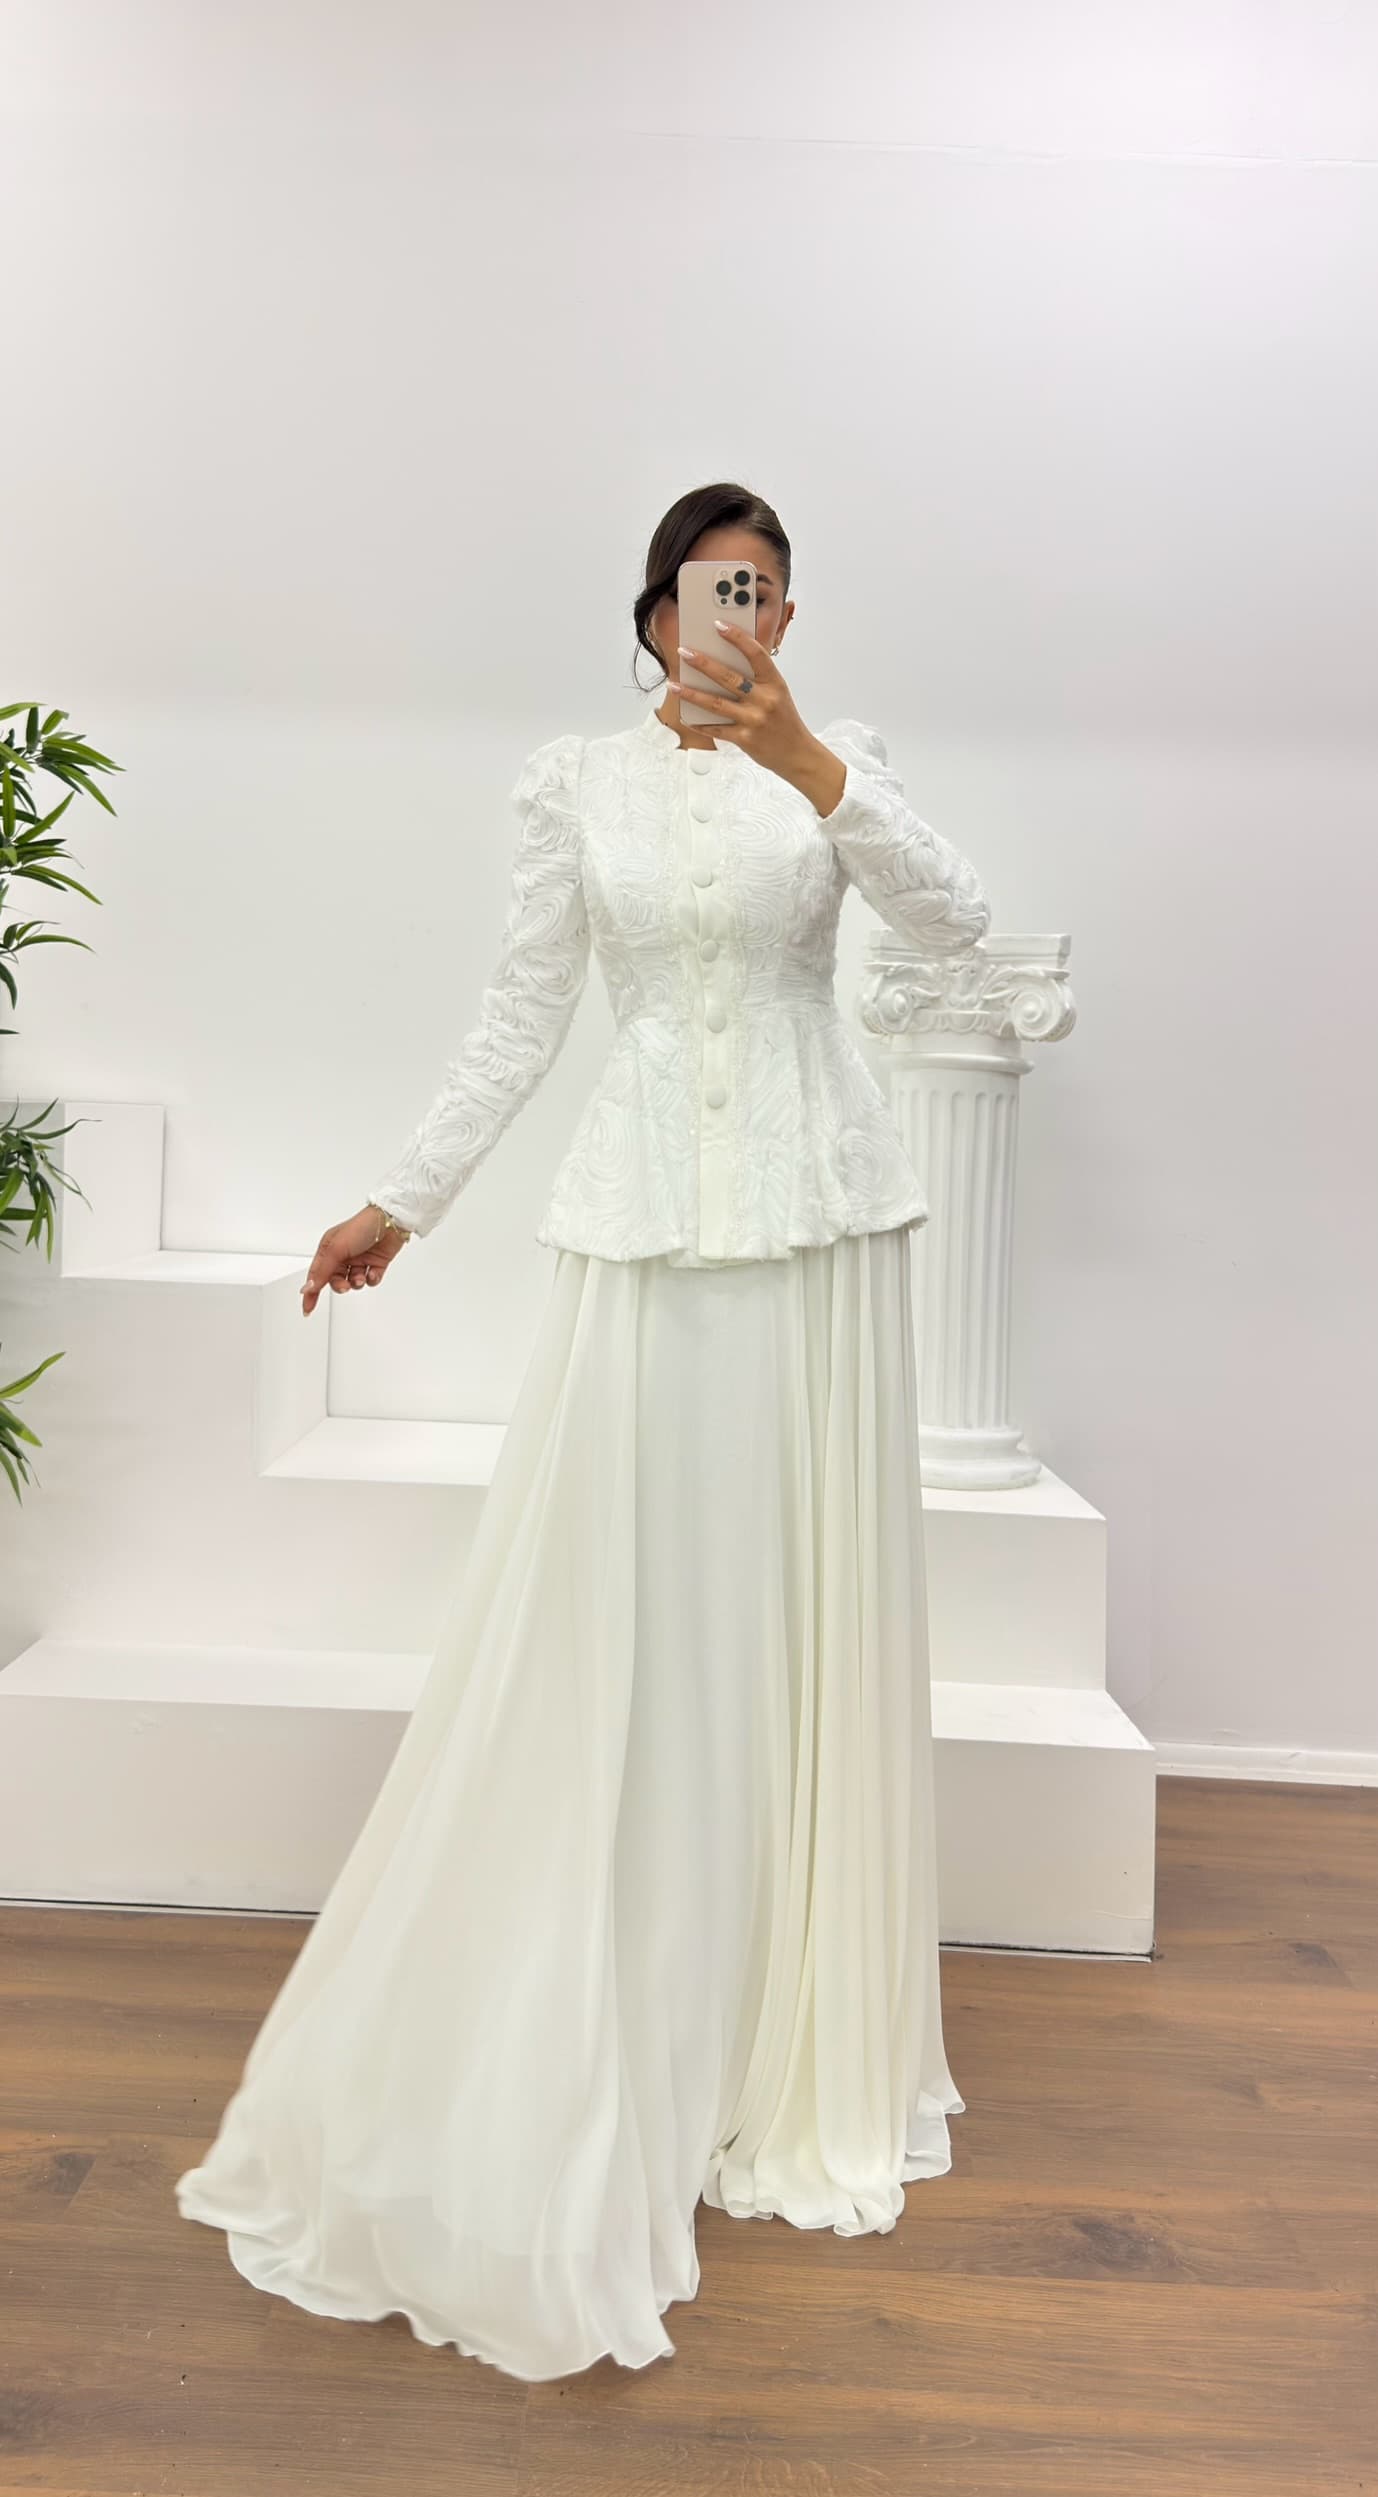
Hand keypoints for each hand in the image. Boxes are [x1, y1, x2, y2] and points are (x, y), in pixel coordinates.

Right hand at [300, 1204, 410, 1316]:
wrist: (390, 1222)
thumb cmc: (361, 1226)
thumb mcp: (336, 1248)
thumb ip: (322, 1270)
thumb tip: (308, 1287)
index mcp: (329, 1249)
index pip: (316, 1275)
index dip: (310, 1292)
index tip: (307, 1309)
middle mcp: (343, 1255)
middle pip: (335, 1281)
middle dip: (340, 1286)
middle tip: (345, 1286)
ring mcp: (359, 1259)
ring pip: (353, 1282)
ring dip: (357, 1282)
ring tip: (362, 1275)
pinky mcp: (375, 1263)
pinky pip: (370, 1280)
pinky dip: (371, 1279)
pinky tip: (373, 1272)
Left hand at [668, 620, 816, 786]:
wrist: (798, 754)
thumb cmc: (785, 721)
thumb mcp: (778, 693)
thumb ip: (757, 679)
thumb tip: (723, 663)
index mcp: (774, 683)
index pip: (755, 654)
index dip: (737, 637)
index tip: (718, 625)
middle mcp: (765, 700)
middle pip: (728, 677)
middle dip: (703, 663)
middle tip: (684, 651)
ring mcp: (754, 720)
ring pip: (716, 703)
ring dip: (691, 693)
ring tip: (673, 684)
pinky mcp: (745, 739)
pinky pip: (716, 729)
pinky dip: (699, 723)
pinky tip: (685, 716)